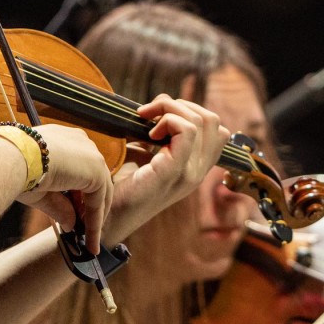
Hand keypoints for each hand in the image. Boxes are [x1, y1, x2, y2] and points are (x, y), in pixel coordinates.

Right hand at [20, 125, 114, 251]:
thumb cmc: (18, 169)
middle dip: (89, 207)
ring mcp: (92, 156)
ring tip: (89, 240)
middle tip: (83, 229)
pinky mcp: (97, 171)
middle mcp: (83, 144)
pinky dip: (94, 223)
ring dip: (94, 218)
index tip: (76, 215)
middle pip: (94, 180)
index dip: (78, 196)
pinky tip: (90, 240)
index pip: (80, 170)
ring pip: (99, 192)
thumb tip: (71, 225)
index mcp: (67, 140)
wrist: (15, 158)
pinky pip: (98, 202)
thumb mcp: (40, 190)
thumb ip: (60, 206)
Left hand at [112, 96, 226, 232]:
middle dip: (180, 106)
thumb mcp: (145, 157)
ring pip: (202, 121)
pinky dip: (168, 120)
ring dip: (171, 110)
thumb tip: (156, 109)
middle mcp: (198, 172)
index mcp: (195, 169)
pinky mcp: (173, 172)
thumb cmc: (119, 187)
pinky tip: (149, 133)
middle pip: (212, 121)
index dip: (191, 112)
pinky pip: (187, 131)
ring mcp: (190, 174)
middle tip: (150, 114)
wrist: (104, 218)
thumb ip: (158, 138)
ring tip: (147, 122)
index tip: (160, 117)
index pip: (218, 130)